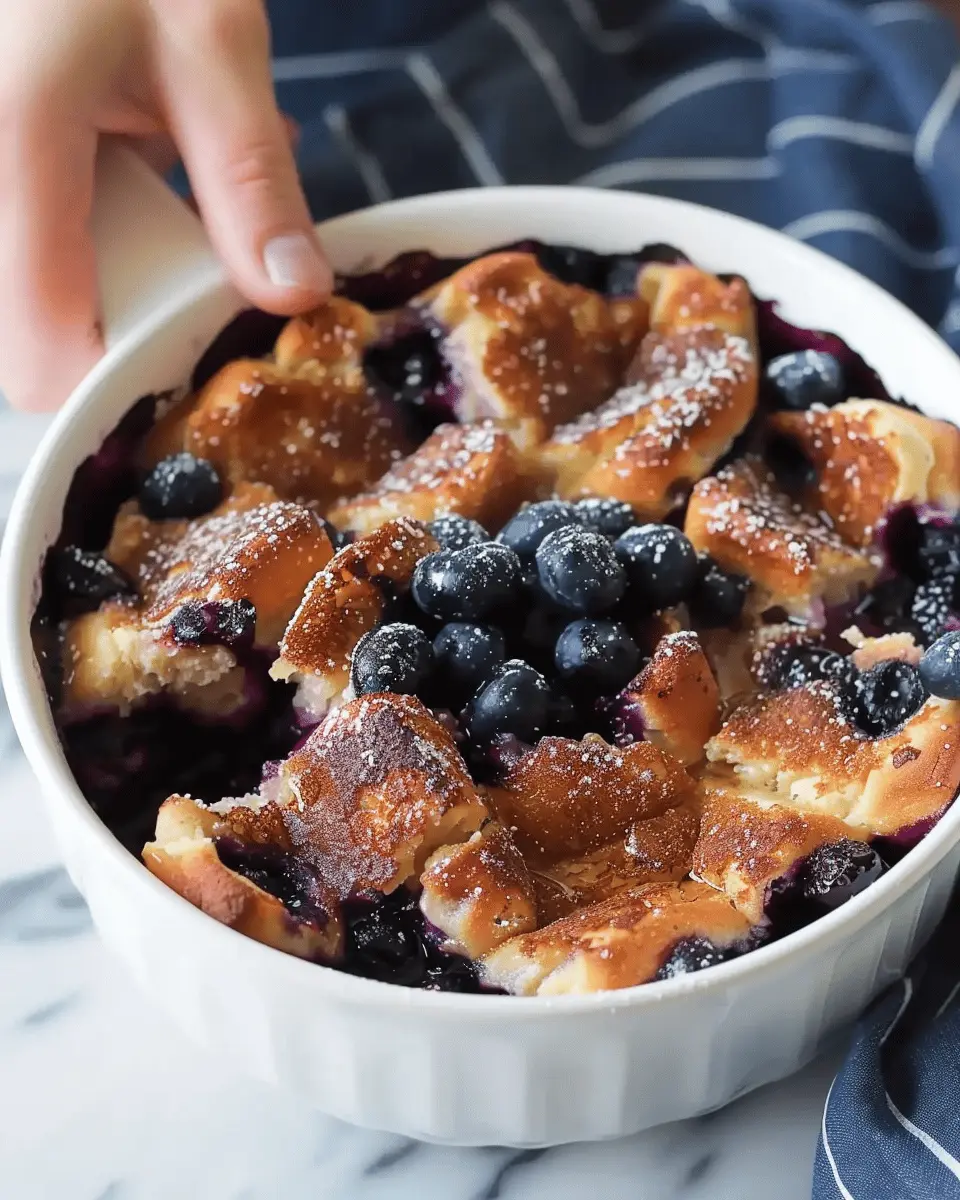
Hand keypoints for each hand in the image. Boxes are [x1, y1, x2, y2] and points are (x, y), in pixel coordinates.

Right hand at [0, 0, 330, 410]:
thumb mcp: (206, 35)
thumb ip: (247, 178)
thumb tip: (288, 294)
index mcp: (13, 147)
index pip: (37, 357)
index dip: (107, 390)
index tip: (176, 372)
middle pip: (25, 332)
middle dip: (113, 322)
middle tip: (183, 274)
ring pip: (30, 282)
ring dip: (104, 267)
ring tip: (156, 191)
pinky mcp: (3, 160)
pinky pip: (34, 227)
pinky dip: (83, 220)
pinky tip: (124, 158)